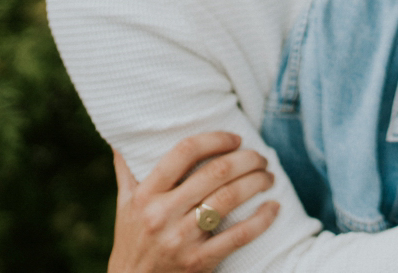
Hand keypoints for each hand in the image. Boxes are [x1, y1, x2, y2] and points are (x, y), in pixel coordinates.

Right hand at [108, 132, 279, 272]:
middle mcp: (161, 214)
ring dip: (257, 182)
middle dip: (247, 159)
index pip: (184, 151)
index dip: (216, 139)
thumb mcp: (124, 205)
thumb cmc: (131, 240)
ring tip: (268, 177)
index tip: (236, 138)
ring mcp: (181, 239)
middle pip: (215, 172)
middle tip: (261, 158)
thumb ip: (127, 170)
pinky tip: (273, 207)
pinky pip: (239, 235)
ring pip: (230, 198)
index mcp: (145, 195)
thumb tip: (125, 137)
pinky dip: (262, 219)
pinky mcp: (198, 262)